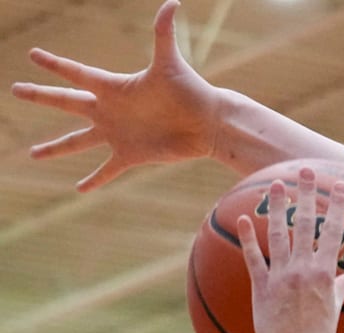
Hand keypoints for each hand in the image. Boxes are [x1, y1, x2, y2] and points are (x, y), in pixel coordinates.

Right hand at [11, 0, 219, 189]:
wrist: (209, 124)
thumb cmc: (191, 91)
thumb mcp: (171, 62)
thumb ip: (164, 33)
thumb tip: (172, 2)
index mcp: (114, 87)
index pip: (76, 73)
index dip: (54, 64)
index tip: (33, 54)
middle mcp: (110, 110)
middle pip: (66, 102)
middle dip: (40, 96)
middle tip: (15, 90)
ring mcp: (118, 133)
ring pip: (77, 142)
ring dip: (55, 148)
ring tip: (32, 154)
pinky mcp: (132, 154)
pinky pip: (106, 169)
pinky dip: (94, 179)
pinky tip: (78, 189)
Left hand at [240, 168, 343, 332]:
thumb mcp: (336, 310)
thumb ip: (341, 288)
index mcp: (326, 273)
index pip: (334, 232)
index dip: (337, 207)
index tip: (340, 186)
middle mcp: (304, 269)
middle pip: (306, 224)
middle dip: (307, 195)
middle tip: (305, 171)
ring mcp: (281, 276)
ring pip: (279, 234)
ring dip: (277, 207)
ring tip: (275, 184)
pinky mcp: (262, 287)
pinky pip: (253, 258)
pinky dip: (247, 238)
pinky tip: (242, 218)